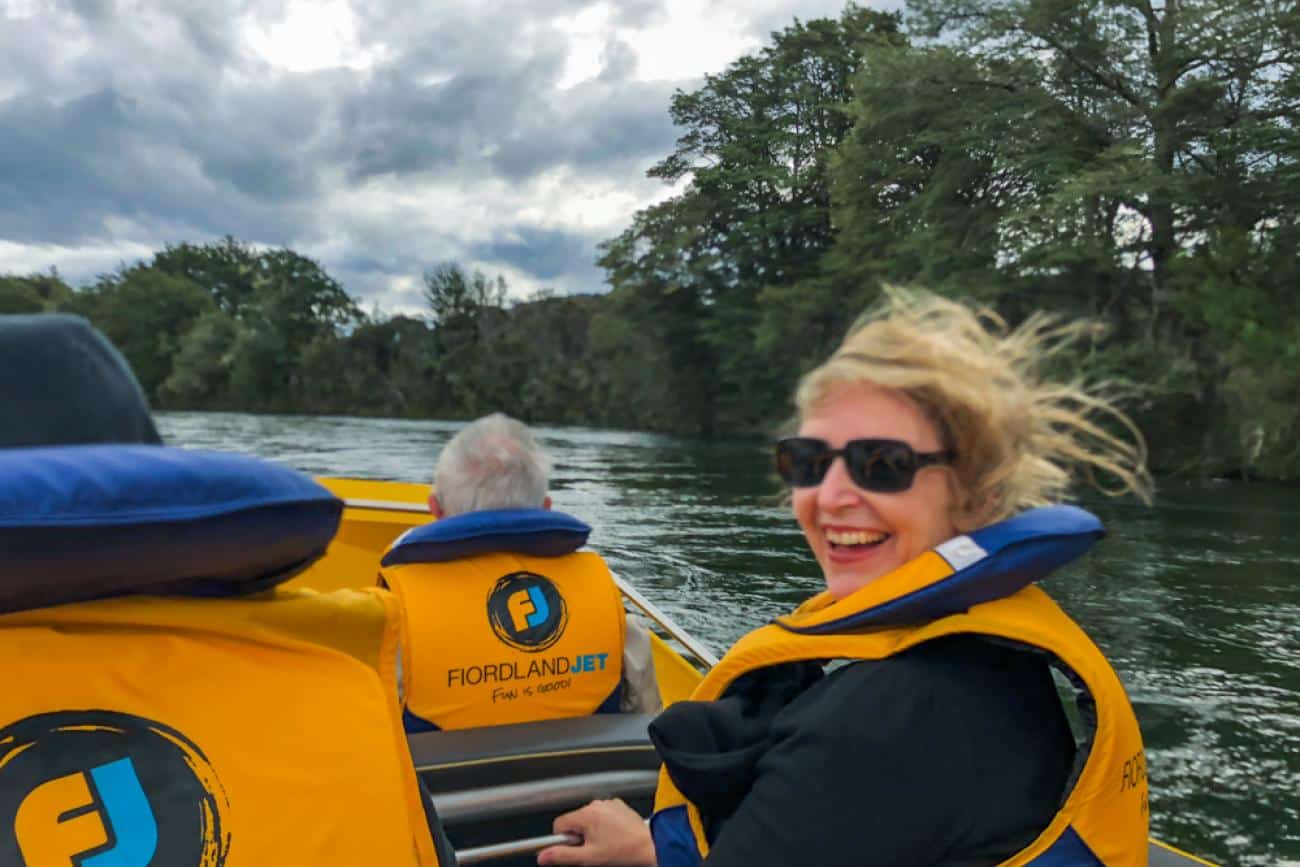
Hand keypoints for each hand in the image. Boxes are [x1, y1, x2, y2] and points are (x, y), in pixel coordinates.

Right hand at [536, 798, 656, 865]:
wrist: (650, 847)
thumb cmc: (623, 852)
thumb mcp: (588, 858)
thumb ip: (563, 856)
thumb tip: (544, 856)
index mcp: (587, 815)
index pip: (559, 824)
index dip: (563, 839)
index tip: (573, 848)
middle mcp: (597, 805)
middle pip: (575, 821)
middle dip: (579, 836)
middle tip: (593, 849)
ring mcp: (609, 804)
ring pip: (589, 818)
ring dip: (592, 831)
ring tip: (606, 843)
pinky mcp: (619, 806)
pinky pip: (603, 815)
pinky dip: (604, 825)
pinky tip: (614, 836)